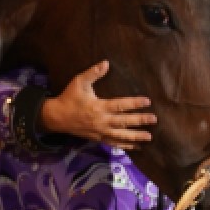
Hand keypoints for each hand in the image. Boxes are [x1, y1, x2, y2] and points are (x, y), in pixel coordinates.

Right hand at [37, 61, 154, 147]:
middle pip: (124, 121)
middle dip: (140, 120)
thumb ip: (93, 73)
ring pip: (120, 135)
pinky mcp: (97, 138)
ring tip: (149, 136)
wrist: (56, 117)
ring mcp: (100, 131)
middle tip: (154, 119)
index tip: (147, 101)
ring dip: (135, 136)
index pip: (120, 105)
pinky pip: (113, 143)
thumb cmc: (69, 98)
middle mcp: (101, 121)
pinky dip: (124, 145)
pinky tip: (135, 146)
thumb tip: (106, 63)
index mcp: (98, 107)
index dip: (134, 103)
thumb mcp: (78, 82)